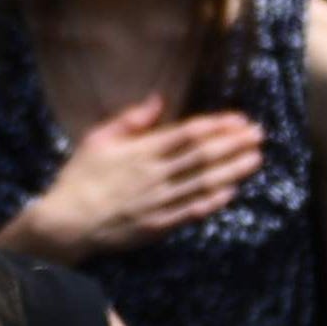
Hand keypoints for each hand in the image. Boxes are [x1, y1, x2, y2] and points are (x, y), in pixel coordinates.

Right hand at [8, 96, 265, 260]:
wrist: (67, 223)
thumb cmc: (80, 178)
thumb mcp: (98, 139)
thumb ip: (130, 120)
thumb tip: (158, 99)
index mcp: (141, 151)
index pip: (188, 134)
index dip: (217, 126)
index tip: (239, 119)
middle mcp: (155, 175)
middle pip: (202, 157)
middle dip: (234, 145)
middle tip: (259, 135)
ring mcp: (159, 201)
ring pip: (203, 183)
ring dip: (232, 171)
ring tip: (256, 160)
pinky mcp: (158, 225)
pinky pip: (191, 212)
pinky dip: (213, 202)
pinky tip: (231, 193)